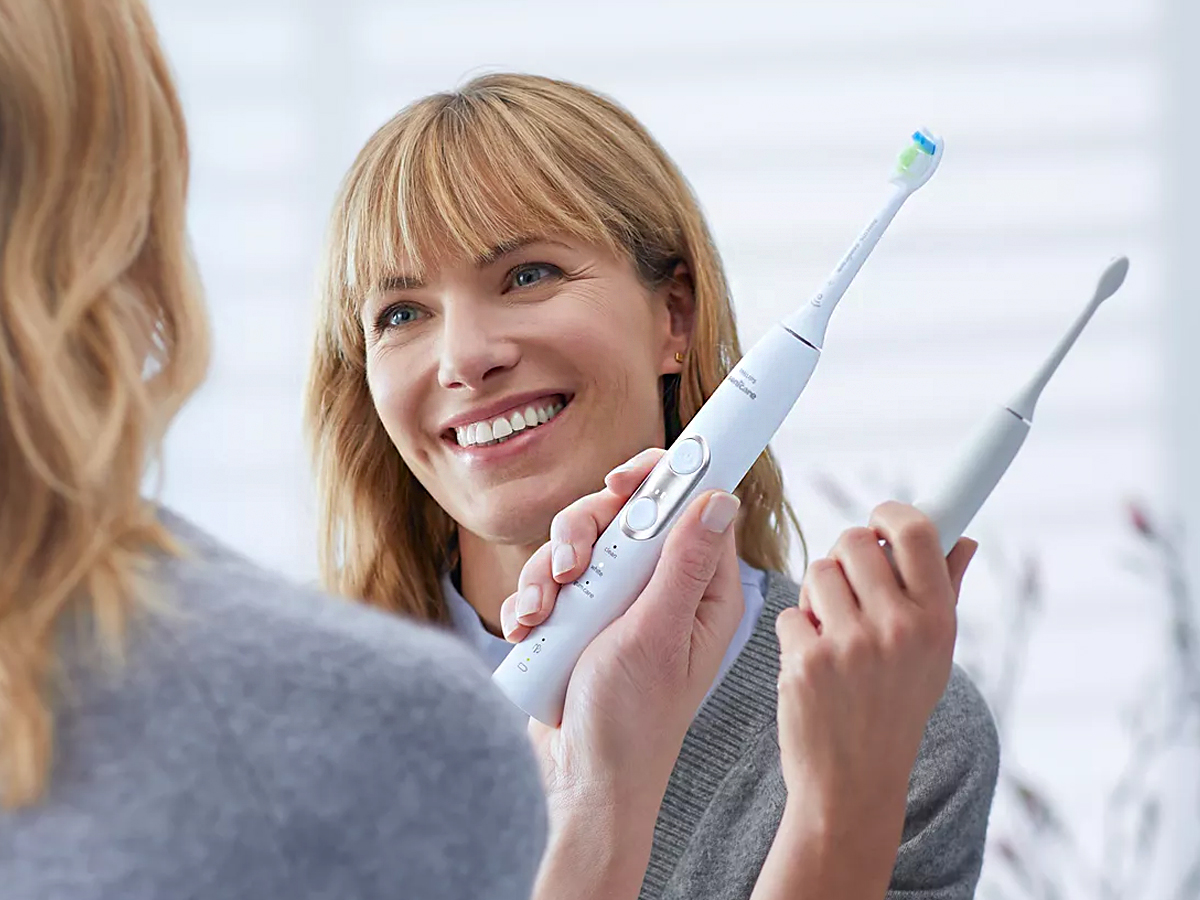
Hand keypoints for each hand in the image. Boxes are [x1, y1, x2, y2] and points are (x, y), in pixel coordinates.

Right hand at [507, 449, 744, 892]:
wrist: (578, 781)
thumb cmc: (633, 722)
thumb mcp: (658, 636)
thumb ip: (683, 564)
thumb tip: (720, 497)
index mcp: (700, 590)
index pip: (692, 508)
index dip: (660, 482)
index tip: (624, 482)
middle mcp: (661, 589)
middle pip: (623, 516)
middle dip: (586, 534)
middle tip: (572, 566)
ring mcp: (616, 603)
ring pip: (578, 545)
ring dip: (550, 573)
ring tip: (543, 613)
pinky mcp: (579, 618)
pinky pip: (550, 581)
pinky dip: (533, 600)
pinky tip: (528, 629)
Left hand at [771, 502, 975, 894]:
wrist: (854, 782)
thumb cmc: (894, 711)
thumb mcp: (934, 656)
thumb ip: (945, 591)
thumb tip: (962, 539)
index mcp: (936, 621)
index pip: (915, 531)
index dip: (890, 513)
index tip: (879, 517)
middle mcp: (897, 628)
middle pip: (853, 541)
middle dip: (843, 556)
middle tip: (848, 588)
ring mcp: (850, 645)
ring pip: (816, 572)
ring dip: (816, 595)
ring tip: (831, 633)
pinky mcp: (807, 661)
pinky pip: (789, 612)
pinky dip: (795, 633)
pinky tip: (812, 664)